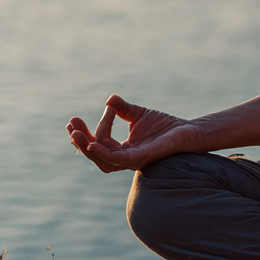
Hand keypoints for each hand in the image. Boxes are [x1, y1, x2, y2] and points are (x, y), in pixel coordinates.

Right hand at [67, 95, 198, 172]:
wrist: (188, 130)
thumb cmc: (164, 125)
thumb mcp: (138, 114)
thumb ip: (122, 108)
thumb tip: (109, 99)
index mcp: (122, 149)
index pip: (98, 144)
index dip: (86, 133)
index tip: (75, 118)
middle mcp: (125, 158)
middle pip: (96, 154)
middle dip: (81, 141)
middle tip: (71, 125)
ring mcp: (133, 159)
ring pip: (103, 160)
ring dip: (88, 148)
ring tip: (76, 134)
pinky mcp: (142, 158)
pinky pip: (118, 160)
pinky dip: (104, 153)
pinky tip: (94, 143)